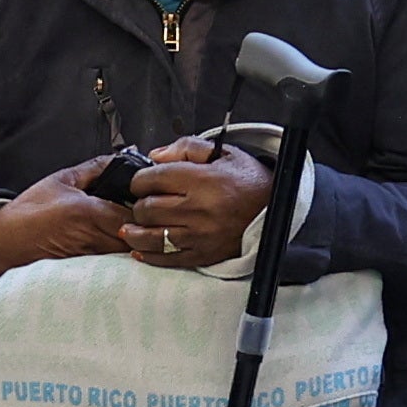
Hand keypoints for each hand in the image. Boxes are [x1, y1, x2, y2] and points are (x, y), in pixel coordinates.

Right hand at [0, 154, 140, 274]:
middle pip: (136, 238)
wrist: (2, 242)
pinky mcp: (83, 273)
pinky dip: (120, 258)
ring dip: (135, 245)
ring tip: (137, 233)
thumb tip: (122, 158)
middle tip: (149, 220)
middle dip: (146, 229)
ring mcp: (89, 259)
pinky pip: (111, 266)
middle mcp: (91, 238)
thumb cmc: (30, 210)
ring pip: (126, 255)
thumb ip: (95, 168)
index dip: (146, 210)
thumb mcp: (61, 180)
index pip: (134, 214)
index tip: (149, 203)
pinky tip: (118, 248)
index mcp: (87, 212)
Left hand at [121, 137, 268, 265]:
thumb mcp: (224, 153)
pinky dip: (149, 256)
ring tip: (128, 228)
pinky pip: (169, 258)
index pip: (153, 179)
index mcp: (203, 180)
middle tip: (143, 201)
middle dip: (139, 204)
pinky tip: (139, 250)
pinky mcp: (204, 254)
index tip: (142, 181)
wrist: (278, 211)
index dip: (140, 179)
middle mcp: (200, 209)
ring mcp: (201, 235)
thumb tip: (155, 156)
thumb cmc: (250, 181)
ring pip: (152, 236)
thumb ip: (188, 148)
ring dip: (134, 232)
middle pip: (148, 209)